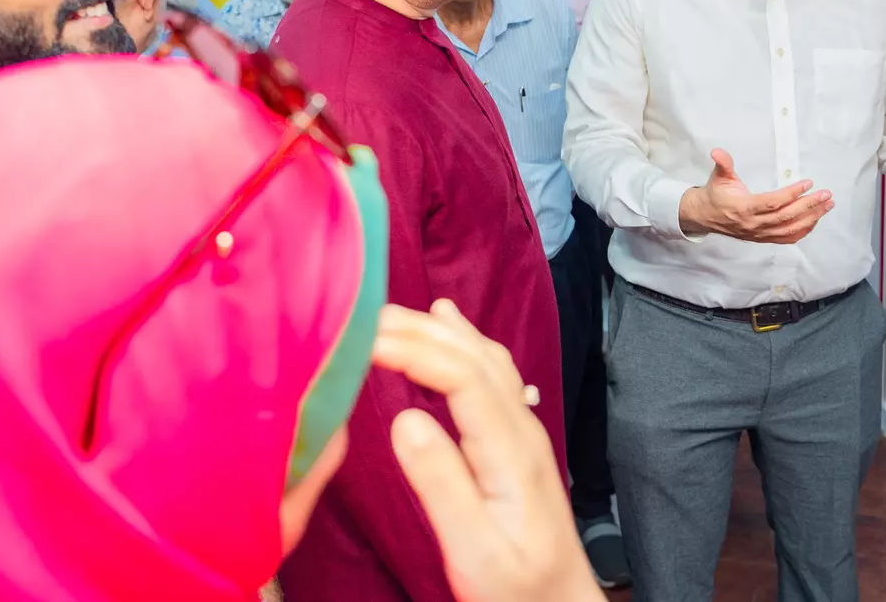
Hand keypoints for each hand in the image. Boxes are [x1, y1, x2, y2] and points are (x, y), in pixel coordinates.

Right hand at [371, 301, 602, 601]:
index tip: (366, 338)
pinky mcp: (514, 436)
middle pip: (474, 357)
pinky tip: (445, 321)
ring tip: (391, 311)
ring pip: (485, 357)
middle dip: (419, 329)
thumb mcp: (473, 551)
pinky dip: (461, 339)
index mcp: (511, 451)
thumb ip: (441, 485)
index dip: (416, 349)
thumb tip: (403, 420)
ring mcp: (523, 428)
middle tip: (362, 313)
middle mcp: (522, 427)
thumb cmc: (515, 587)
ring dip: (438, 329)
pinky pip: (490, 370)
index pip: (465, 376)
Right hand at [678, 148, 833, 243]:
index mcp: (744, 208)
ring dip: (811, 218)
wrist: (706, 216)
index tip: (808, 183)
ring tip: (827, 205)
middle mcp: (754, 224)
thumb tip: (717, 151)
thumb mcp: (718, 177)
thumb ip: (723, 164)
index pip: (773, 203)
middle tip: (826, 194)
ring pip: (790, 229)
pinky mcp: (763, 238)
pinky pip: (787, 238)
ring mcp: (760, 234)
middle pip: (786, 217)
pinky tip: (815, 220)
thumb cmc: (715, 194)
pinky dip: (803, 230)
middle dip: (809, 206)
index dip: (791, 194)